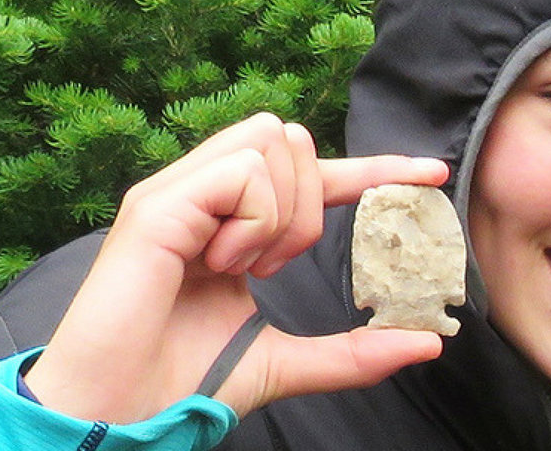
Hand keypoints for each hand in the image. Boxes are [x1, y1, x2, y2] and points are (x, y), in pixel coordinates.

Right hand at [23, 113, 446, 422]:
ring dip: (280, 212)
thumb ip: (353, 351)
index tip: (432, 174)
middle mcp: (202, 192)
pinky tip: (218, 264)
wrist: (118, 413)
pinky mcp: (155, 204)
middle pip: (293, 137)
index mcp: (231, 221)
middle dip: (311, 201)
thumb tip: (428, 343)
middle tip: (272, 265)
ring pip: (271, 141)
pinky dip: (250, 221)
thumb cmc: (184, 382)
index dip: (375, 168)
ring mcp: (177, 192)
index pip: (315, 175)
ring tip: (240, 266)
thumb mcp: (286, 361)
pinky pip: (240, 173)